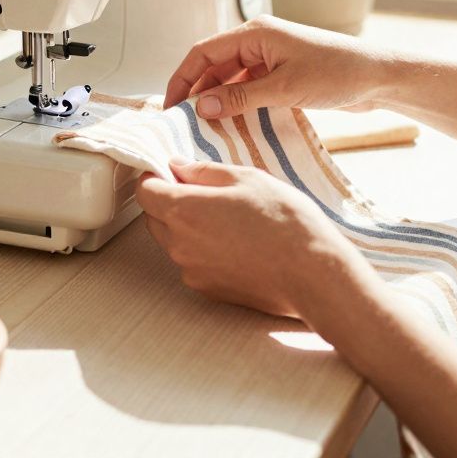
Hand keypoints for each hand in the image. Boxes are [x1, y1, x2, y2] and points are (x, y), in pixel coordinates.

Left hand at [135, 158, 372, 319]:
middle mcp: (178, 245)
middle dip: (170, 201)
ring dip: (187, 227)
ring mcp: (191, 271)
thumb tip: (177, 167)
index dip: (155, 177)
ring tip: (229, 218)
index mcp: (183, 211)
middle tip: (206, 191)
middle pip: (154, 217)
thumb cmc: (283, 220)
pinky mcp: (207, 290)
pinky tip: (237, 243)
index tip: (174, 171)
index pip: (144, 191)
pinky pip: (192, 263)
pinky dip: (203, 250)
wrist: (312, 273)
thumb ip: (204, 171)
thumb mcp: (246, 178)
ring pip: (173, 242)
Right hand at [163, 14, 397, 118]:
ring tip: (204, 128)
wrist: (379, 77)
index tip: (170, 106)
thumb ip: (239, 97)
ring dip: (218, 101)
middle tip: (183, 122)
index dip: (182, 78)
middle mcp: (259, 43)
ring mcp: (271, 59)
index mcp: (255, 34)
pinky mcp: (282, 75)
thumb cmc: (339, 72)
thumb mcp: (283, 88)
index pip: (203, 53)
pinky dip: (237, 105)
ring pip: (230, 80)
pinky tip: (232, 126)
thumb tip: (201, 107)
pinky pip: (249, 89)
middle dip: (197, 92)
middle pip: (213, 66)